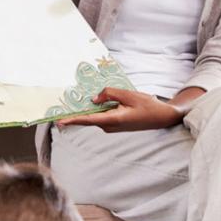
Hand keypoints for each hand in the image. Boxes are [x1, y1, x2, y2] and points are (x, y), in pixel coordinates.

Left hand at [56, 87, 183, 132]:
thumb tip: (94, 98)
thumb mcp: (128, 95)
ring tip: (78, 98)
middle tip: (61, 105)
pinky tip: (95, 100)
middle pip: (88, 118)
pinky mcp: (115, 124)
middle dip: (75, 112)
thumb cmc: (147, 106)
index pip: (88, 119)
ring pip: (95, 116)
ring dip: (88, 109)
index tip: (58, 121)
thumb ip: (109, 94)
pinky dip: (96, 109)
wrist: (161, 117)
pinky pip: (101, 116)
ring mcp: (112, 126)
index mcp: (113, 119)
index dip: (72, 120)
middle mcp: (110, 126)